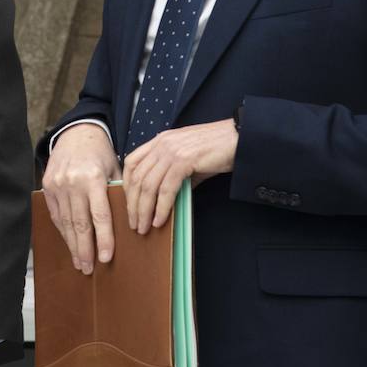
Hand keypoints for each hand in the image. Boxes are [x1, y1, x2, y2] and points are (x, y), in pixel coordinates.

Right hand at [41, 123, 121, 273]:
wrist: (76, 133)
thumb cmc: (100, 153)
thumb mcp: (115, 168)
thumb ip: (118, 194)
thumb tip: (127, 222)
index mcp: (93, 178)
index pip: (99, 216)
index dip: (104, 239)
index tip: (107, 257)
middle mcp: (73, 183)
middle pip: (80, 224)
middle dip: (85, 249)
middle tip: (89, 269)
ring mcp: (58, 185)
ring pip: (66, 222)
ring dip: (73, 245)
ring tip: (79, 263)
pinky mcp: (48, 187)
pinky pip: (56, 215)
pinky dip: (64, 231)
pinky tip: (70, 244)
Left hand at [124, 118, 237, 234]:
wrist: (239, 139)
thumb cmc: (218, 149)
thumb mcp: (190, 160)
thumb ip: (176, 175)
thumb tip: (168, 199)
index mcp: (160, 141)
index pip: (132, 162)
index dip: (126, 185)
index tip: (129, 204)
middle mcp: (162, 144)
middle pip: (136, 177)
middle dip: (132, 204)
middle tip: (134, 223)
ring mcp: (171, 151)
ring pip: (148, 185)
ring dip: (144, 210)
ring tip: (144, 227)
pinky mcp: (183, 160)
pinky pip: (166, 189)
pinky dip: (161, 207)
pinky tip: (159, 220)